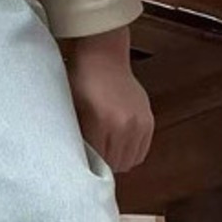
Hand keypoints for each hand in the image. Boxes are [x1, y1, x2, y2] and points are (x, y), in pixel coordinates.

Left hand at [60, 26, 153, 173]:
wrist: (104, 56)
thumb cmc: (83, 80)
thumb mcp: (72, 108)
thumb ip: (78, 135)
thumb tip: (79, 160)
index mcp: (102, 122)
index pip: (98, 162)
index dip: (89, 164)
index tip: (83, 161)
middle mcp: (125, 126)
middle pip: (116, 165)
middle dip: (104, 164)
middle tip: (94, 155)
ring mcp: (139, 124)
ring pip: (130, 161)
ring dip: (119, 159)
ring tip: (107, 148)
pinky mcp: (149, 121)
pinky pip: (142, 151)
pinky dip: (131, 152)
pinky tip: (119, 143)